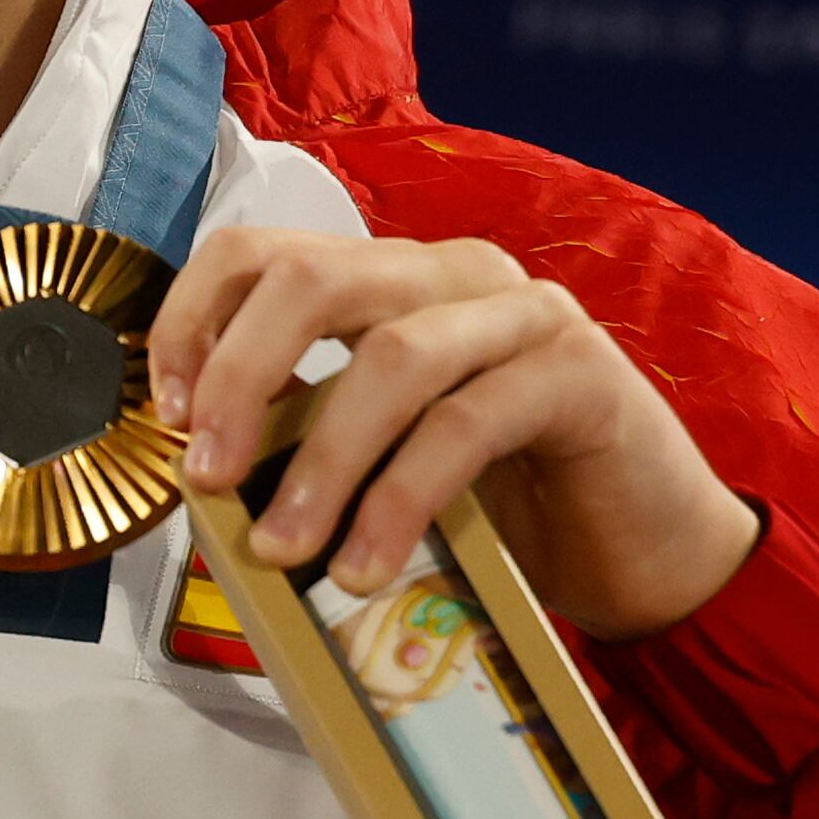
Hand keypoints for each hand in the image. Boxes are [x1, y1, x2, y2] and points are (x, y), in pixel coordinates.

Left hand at [149, 229, 762, 639]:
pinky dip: (397, 502)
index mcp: (394, 277)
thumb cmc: (504, 500)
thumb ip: (309, 430)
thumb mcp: (384, 454)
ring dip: (319, 461)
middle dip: (240, 375)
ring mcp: (524, 314)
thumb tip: (200, 468)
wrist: (648, 550)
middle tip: (206, 474)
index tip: (170, 411)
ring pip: (390, 358)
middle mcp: (455, 273)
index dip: (195, 320)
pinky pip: (463, 427)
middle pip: (310, 281)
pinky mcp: (579, 375)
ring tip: (280, 547)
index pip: (262, 252)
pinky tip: (364, 566)